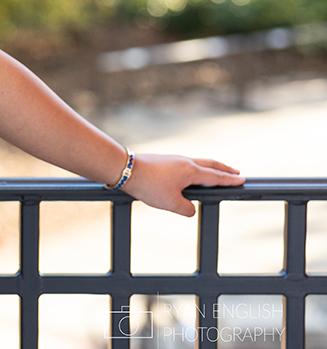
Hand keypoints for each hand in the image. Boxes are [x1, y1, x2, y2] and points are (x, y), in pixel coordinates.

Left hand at [119, 153, 243, 216]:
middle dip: (224, 169)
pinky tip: (190, 174)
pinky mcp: (164, 160)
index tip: (242, 180)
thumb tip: (190, 208)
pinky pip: (185, 164)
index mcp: (191, 171)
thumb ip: (186, 208)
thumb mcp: (171, 203)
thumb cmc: (148, 185)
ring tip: (215, 172)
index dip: (230, 180)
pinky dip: (195, 168)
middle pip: (210, 164)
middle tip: (235, 172)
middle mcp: (185, 162)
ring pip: (197, 162)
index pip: (216, 176)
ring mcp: (174, 159)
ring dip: (209, 167)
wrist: (125, 169)